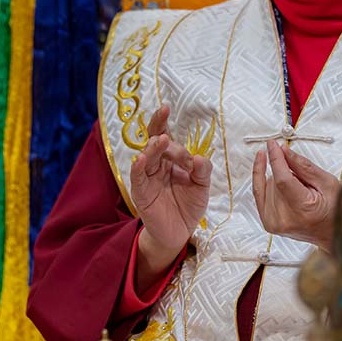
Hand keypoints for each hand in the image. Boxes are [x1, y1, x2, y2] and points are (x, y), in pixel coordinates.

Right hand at [130, 105, 211, 271]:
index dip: (164, 123)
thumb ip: (202, 171)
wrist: (179, 232)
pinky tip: (142, 159)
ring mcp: (148, 178)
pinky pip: (138, 178)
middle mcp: (157, 165)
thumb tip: (200, 157)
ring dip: (153, 147)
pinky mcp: (141, 193)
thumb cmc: (188, 206)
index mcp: (171, 160)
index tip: (167, 108)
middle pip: (154, 140)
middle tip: (163, 111)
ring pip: (147, 157)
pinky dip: (139, 167)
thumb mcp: (202, 187)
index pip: (166, 137)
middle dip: (157, 125)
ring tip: (161, 140)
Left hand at [252, 140, 338, 251]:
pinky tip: (272, 177)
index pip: (281, 178)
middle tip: (302, 176)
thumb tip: (284, 151)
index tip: (272, 144)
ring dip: (278, 179)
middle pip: (274, 180)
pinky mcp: (268, 223)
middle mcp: (284, 219)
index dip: (275, 158)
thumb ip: (303, 166)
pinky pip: (259, 194)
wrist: (332, 234)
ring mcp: (273, 223)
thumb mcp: (327, 183)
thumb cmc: (334, 211)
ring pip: (266, 185)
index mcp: (302, 210)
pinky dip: (266, 183)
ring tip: (299, 189)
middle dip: (284, 170)